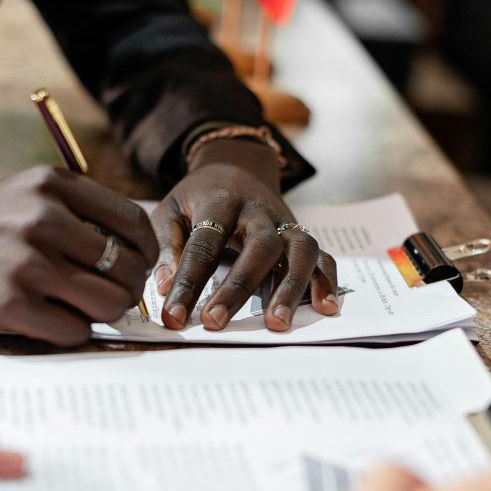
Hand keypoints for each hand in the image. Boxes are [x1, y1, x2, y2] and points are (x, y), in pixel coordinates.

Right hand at [0, 166, 158, 345]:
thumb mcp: (29, 192)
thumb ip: (80, 210)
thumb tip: (136, 252)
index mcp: (54, 186)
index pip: (133, 222)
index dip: (147, 252)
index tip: (140, 265)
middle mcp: (43, 219)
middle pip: (126, 268)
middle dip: (128, 288)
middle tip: (116, 295)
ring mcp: (26, 264)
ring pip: (107, 303)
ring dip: (106, 314)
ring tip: (89, 310)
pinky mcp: (9, 305)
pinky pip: (73, 331)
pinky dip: (74, 331)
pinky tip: (57, 320)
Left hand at [151, 139, 337, 331]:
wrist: (237, 167)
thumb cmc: (198, 198)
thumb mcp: (171, 210)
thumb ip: (166, 247)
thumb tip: (165, 287)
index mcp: (220, 202)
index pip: (203, 246)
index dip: (188, 283)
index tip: (175, 316)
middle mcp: (259, 211)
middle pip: (258, 247)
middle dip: (238, 288)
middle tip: (216, 322)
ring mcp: (286, 223)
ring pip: (299, 250)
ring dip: (291, 287)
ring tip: (277, 324)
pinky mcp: (300, 236)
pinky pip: (322, 256)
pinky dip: (326, 281)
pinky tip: (324, 307)